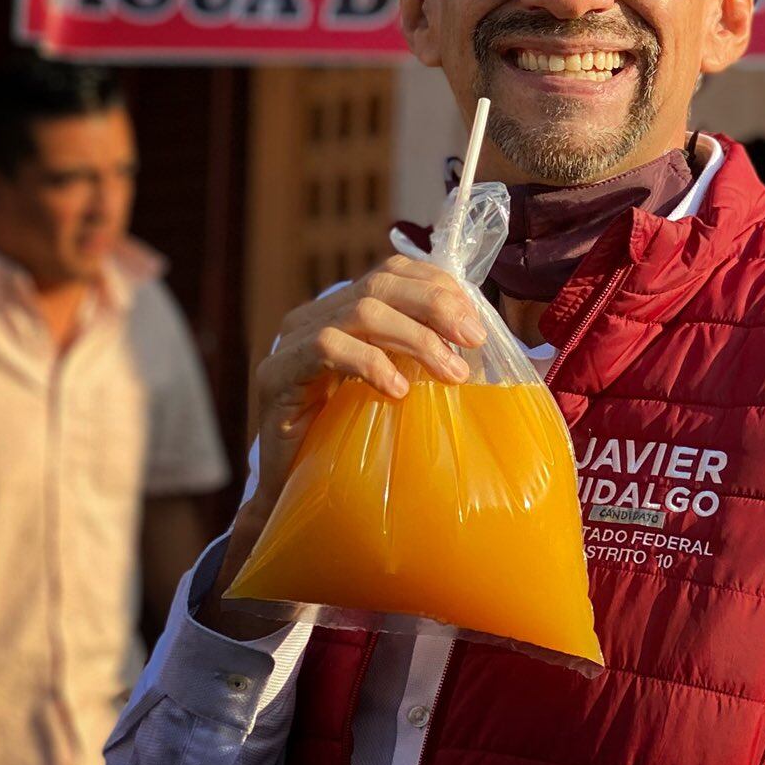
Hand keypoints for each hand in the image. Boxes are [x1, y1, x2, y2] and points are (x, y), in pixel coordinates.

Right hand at [247, 254, 487, 515]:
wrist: (294, 492)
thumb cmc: (351, 440)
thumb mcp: (396, 388)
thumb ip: (424, 359)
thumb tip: (488, 346)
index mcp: (342, 311)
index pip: (392, 272)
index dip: (436, 285)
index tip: (474, 319)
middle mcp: (314, 316)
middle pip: (380, 283)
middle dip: (435, 305)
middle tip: (474, 339)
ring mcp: (292, 342)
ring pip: (361, 311)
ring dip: (416, 338)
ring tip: (452, 373)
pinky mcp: (277, 375)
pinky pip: (327, 348)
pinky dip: (370, 363)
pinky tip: (397, 391)